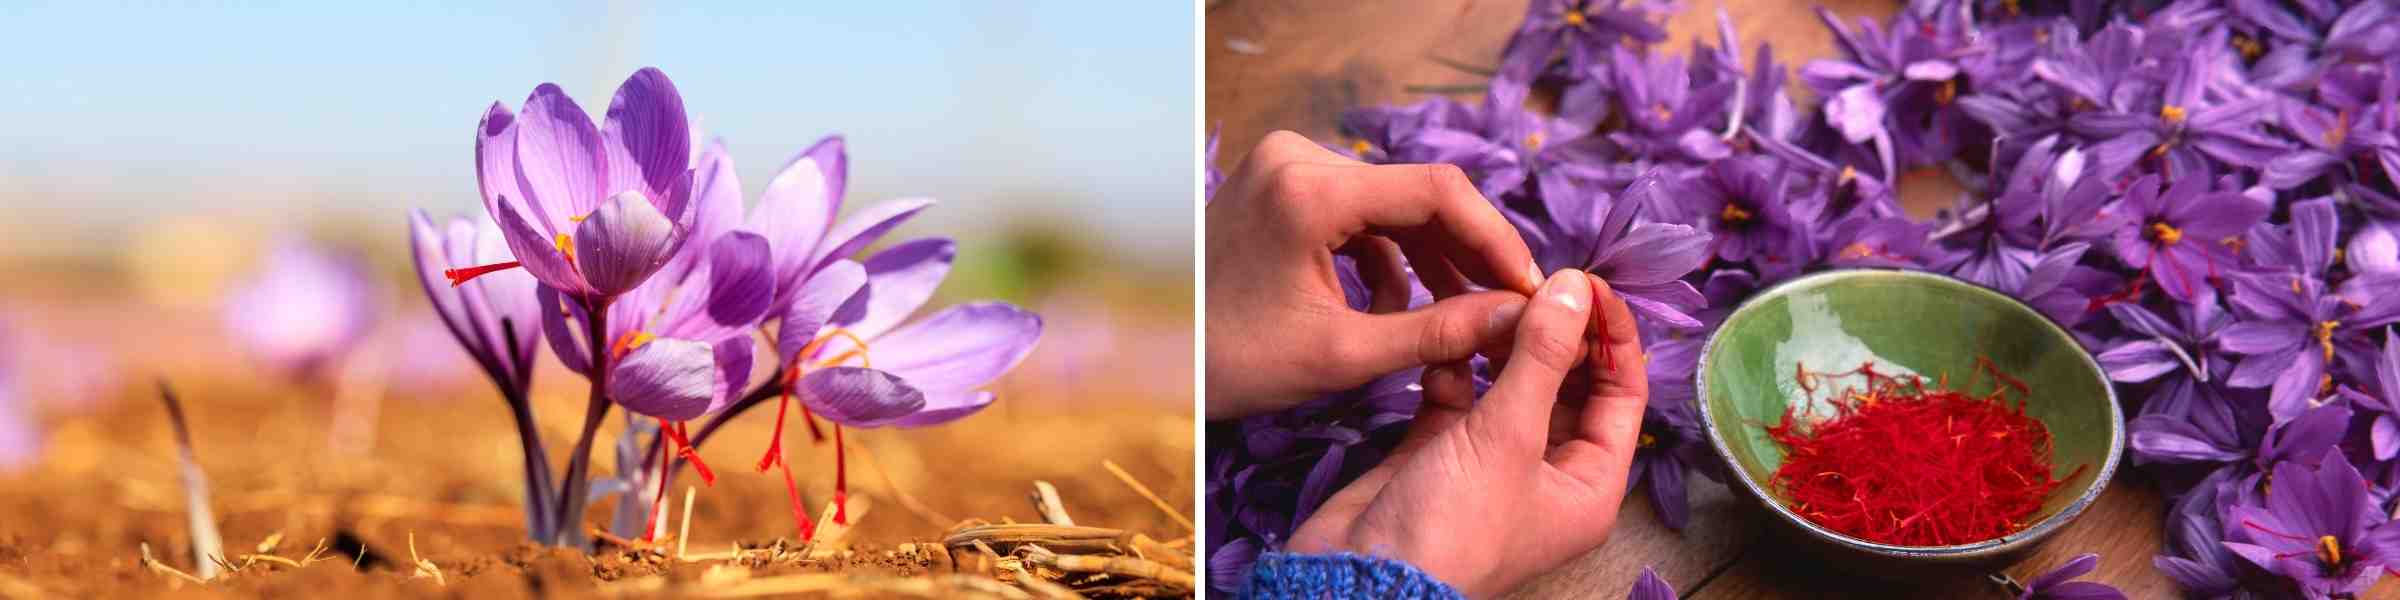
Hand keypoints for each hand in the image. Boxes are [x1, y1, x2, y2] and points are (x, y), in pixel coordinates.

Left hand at [1205, 131, 1542, 419]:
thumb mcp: (1343, 355)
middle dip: (1467, 254)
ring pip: (1394, 206)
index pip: (1436, 192)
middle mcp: (1298, 158)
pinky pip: (1362, 213)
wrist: (1158, 362)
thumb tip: (1516, 319)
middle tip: (1510, 305)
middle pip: (1418, 194)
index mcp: (1309, 190)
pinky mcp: (1283, 185)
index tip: (1531, 287)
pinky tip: (1396, 308)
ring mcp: (1287, 166)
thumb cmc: (1233, 362)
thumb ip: (1437, 332)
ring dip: (1431, 260)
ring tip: (1459, 318)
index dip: (1495, 239)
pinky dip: (1389, 257)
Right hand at [1287, 270, 1648, 598]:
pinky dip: (1453, 368)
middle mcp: (1548, 473)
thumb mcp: (1509, 436)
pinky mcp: (1441, 450)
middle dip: (1553, 334)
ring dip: (1501, 345)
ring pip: (1511, 385)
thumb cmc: (1453, 523)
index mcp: (1589, 484)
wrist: (1361, 574)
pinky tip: (1444, 345)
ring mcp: (1493, 461)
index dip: (1611, 336)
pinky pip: (1460, 396)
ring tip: (1487, 302)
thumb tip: (1577, 286)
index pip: (1622, 394)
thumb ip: (1544, 356)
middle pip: (1568, 385)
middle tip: (1530, 284)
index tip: (1586, 281)